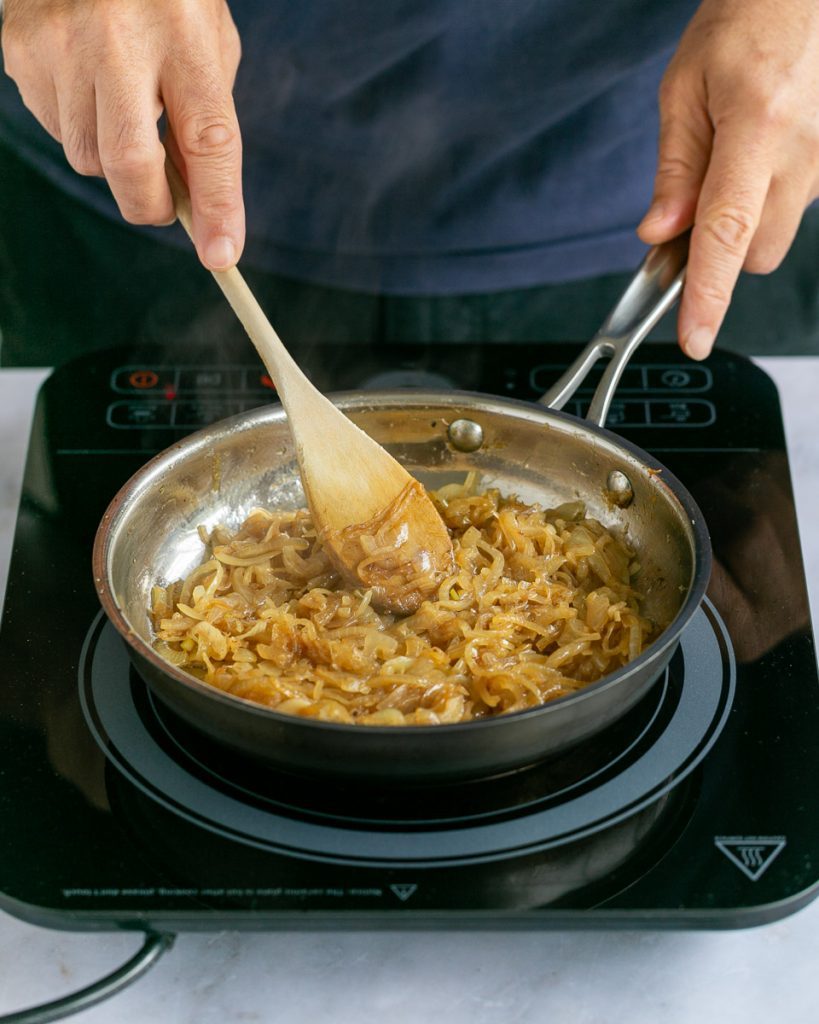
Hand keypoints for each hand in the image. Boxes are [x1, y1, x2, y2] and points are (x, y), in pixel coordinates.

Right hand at [1, 0, 243, 269]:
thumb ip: (205, 121)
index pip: (207, 138)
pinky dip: (80, 127)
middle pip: (129, 163)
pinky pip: (55, 128)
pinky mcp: (23, 54)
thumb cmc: (162, 0)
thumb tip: (197, 204)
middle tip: (163, 206)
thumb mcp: (204, 45)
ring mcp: (62, 46)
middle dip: (149, 204)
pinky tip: (89, 86)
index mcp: (183, 34)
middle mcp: (118, 39)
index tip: (222, 253)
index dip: (217, 204)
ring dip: (114, 162)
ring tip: (124, 112)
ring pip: (88, 157)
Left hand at [637, 0, 818, 358]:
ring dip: (747, 219)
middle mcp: (804, 152)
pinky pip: (797, 206)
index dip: (708, 294)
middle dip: (721, 246)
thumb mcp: (684, 88)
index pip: (725, 234)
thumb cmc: (747, 21)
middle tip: (698, 196)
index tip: (694, 336)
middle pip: (755, 252)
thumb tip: (659, 234)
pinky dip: (771, 196)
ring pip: (777, 233)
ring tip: (735, 154)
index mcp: (757, 128)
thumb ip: (675, 169)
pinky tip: (764, 150)